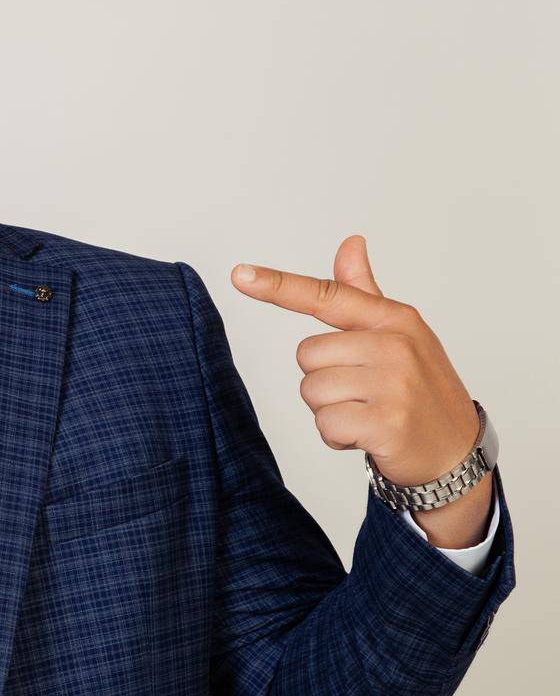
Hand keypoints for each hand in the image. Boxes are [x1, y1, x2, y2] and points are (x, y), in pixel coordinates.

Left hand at [230, 237, 490, 544]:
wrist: (456, 452)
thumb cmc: (420, 389)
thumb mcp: (399, 336)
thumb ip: (363, 294)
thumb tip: (350, 243)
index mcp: (394, 319)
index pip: (327, 295)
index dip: (278, 285)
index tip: (240, 274)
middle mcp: (395, 346)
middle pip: (306, 354)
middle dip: (324, 378)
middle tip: (363, 393)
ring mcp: (394, 384)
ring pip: (311, 390)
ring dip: (330, 409)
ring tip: (367, 413)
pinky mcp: (387, 423)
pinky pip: (325, 424)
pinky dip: (338, 436)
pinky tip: (368, 436)